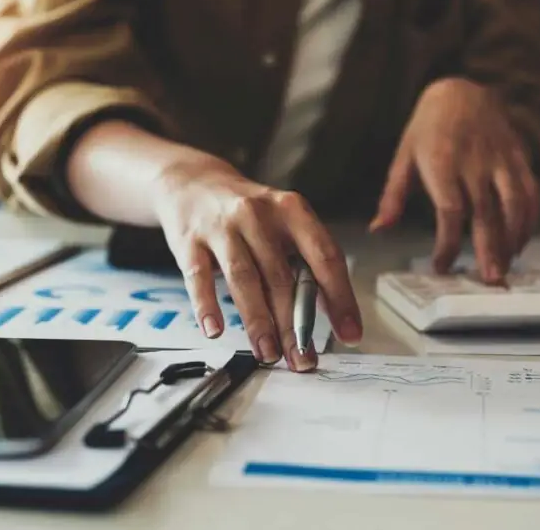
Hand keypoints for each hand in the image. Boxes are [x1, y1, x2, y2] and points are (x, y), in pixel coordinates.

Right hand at [152, 158, 361, 370]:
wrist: (192, 182)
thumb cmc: (247, 213)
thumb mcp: (283, 223)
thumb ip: (305, 261)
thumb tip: (331, 311)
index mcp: (292, 210)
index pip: (325, 257)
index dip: (340, 298)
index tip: (349, 333)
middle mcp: (258, 214)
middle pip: (282, 276)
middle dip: (294, 325)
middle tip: (303, 358)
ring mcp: (222, 227)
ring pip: (244, 279)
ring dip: (258, 322)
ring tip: (268, 354)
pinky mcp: (190, 241)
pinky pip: (199, 278)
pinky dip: (207, 306)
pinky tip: (215, 330)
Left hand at [369, 78, 539, 282]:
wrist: (462, 90)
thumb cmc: (428, 128)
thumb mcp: (403, 157)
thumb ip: (391, 196)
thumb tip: (379, 228)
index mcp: (441, 162)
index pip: (449, 210)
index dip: (447, 242)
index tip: (442, 266)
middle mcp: (474, 162)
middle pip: (486, 213)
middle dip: (490, 249)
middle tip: (492, 279)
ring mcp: (500, 159)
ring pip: (514, 204)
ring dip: (514, 238)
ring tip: (506, 264)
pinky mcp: (517, 158)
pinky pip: (531, 191)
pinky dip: (531, 219)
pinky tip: (522, 241)